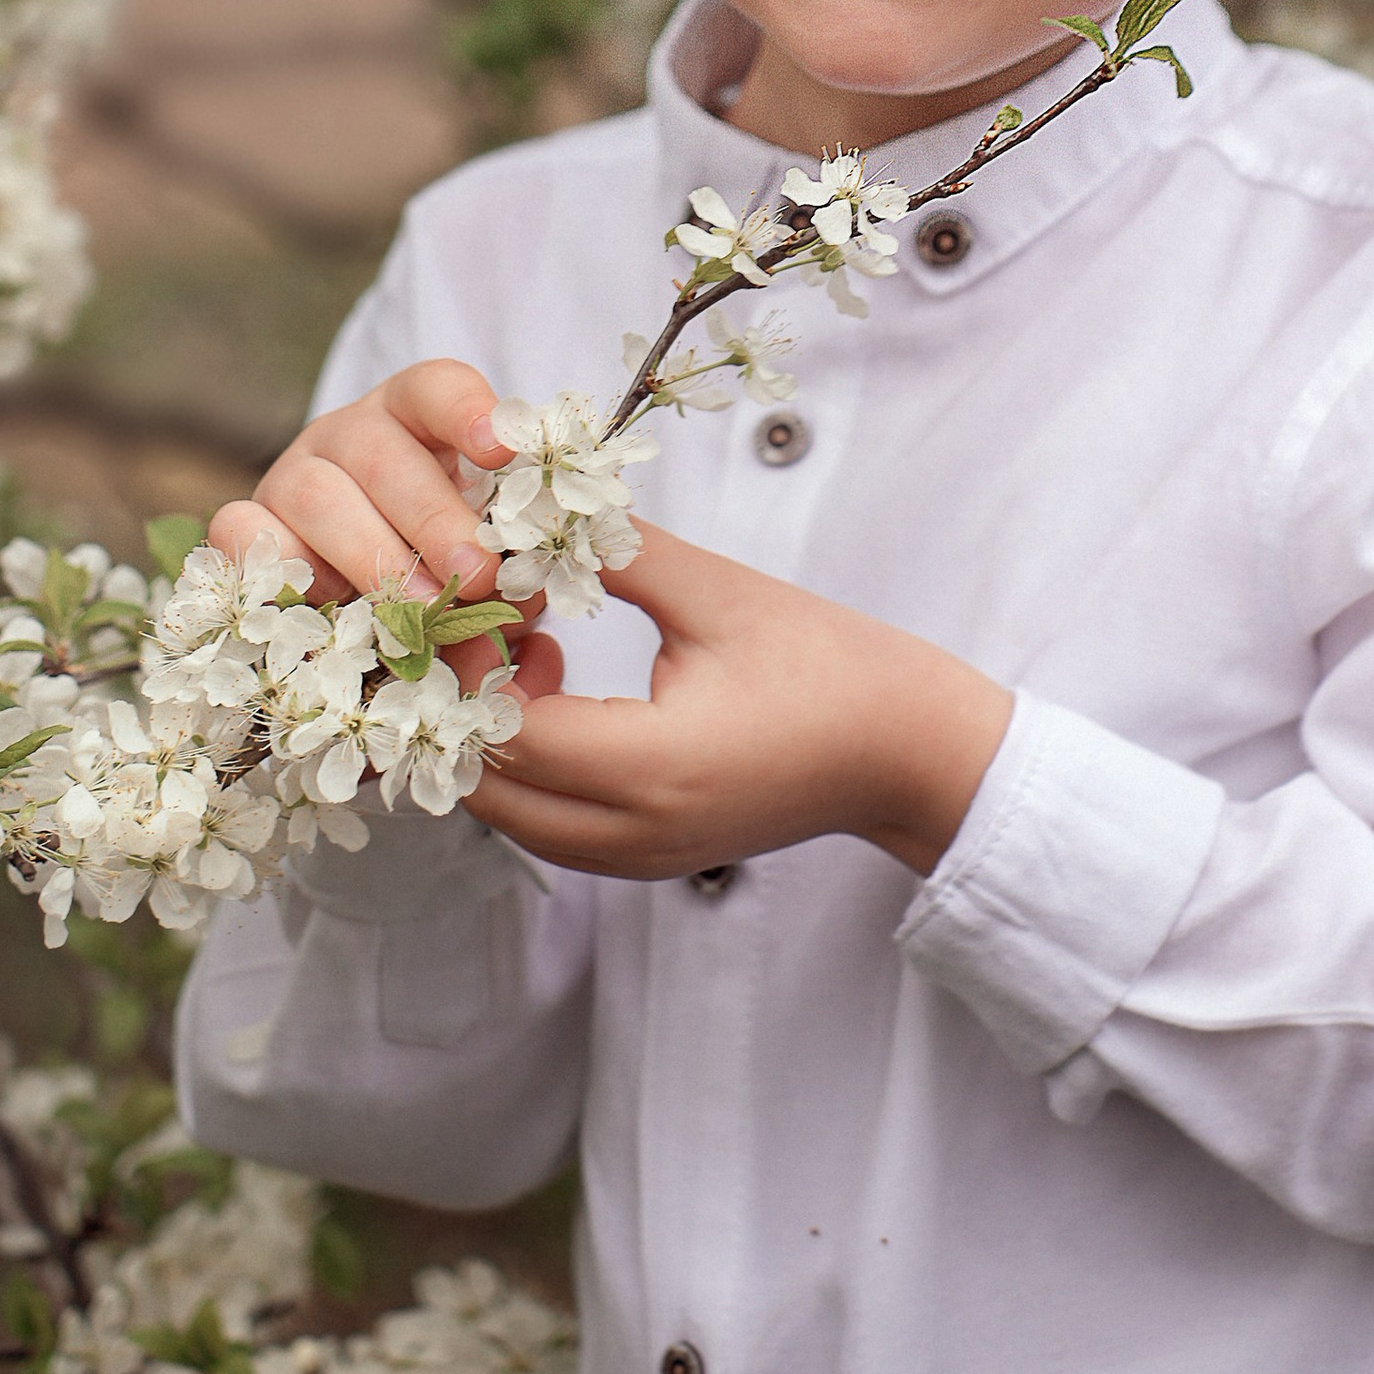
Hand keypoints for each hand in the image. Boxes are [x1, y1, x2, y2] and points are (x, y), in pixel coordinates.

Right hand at [210, 357, 512, 607]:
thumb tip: (517, 617)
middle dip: (433, 518)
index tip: (498, 449)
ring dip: (372, 555)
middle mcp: (349, 433)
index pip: (435, 387)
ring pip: (317, 495)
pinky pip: (241, 530)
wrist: (366, 591)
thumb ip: (506, 572)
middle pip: (381, 454)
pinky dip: (282, 567)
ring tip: (421, 610)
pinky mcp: (245, 520)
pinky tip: (330, 603)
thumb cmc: (444, 558)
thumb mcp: (485, 552)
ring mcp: (292, 473)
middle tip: (477, 574)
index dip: (466, 409)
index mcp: (416, 416)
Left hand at [467, 519, 1011, 883]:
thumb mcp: (717, 592)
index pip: (503, 733)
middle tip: (494, 623)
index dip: (471, 665)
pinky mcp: (650, 858)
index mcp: (651, 767)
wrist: (905, 749)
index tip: (483, 596)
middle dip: (468, 705)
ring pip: (511, 815)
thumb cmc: (826, 663)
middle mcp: (633, 832)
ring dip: (496, 739)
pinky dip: (533, 768)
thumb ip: (616, 553)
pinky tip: (565, 696)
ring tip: (535, 652)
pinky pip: (551, 825)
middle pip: (487, 788)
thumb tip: (532, 516)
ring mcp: (641, 857)